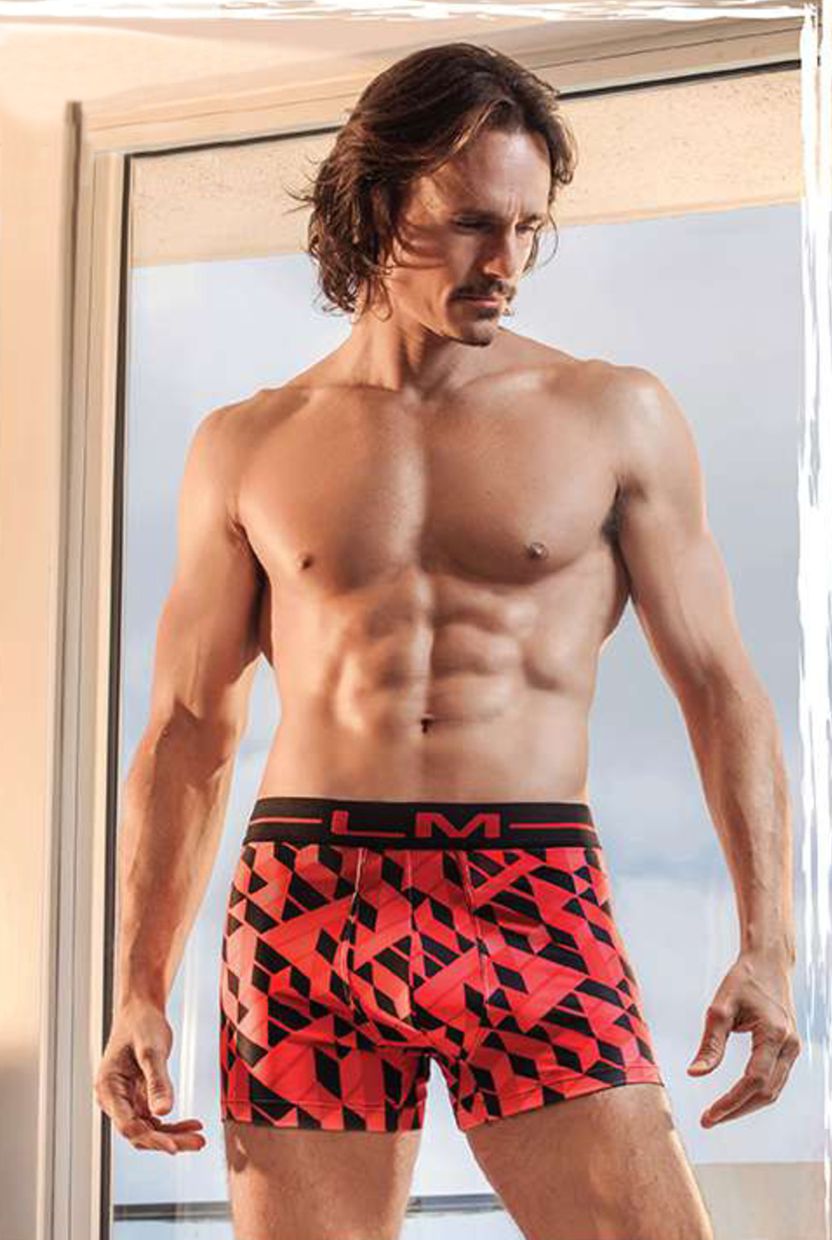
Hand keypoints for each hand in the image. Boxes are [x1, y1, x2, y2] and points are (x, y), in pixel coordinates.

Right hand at [94, 1001, 205, 1154]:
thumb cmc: (142, 1025)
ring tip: (198, 1139)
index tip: (174, 1148)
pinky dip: (172, 1125)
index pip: (128, 1125)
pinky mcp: (137, 1098)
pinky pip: (153, 1119)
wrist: (141, 1011)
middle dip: (168, 1140)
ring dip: (172, 1136)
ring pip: (147, 1129)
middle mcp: (113, 1099)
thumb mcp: (152, 1051)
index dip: (151, 1139)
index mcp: (108, 1088)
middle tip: (197, 1143)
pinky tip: (191, 1125)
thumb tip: (163, 1112)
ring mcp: (125, 1100)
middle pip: (139, 1132)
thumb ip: (158, 1082)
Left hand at [687, 949, 801, 1126]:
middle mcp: (789, 1045)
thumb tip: (695, 1074)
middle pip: (766, 1093)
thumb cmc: (744, 980)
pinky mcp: (790, 1049)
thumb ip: (710, 1044)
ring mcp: (793, 1048)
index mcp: (774, 1034)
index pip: (753, 1081)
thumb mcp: (720, 1007)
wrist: (769, 963)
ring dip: (747, 1105)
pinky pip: (776, 1080)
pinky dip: (756, 1093)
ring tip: (719, 1114)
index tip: (709, 1115)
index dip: (731, 1102)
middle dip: (737, 1110)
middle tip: (709, 1120)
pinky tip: (736, 1098)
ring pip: (773, 1091)